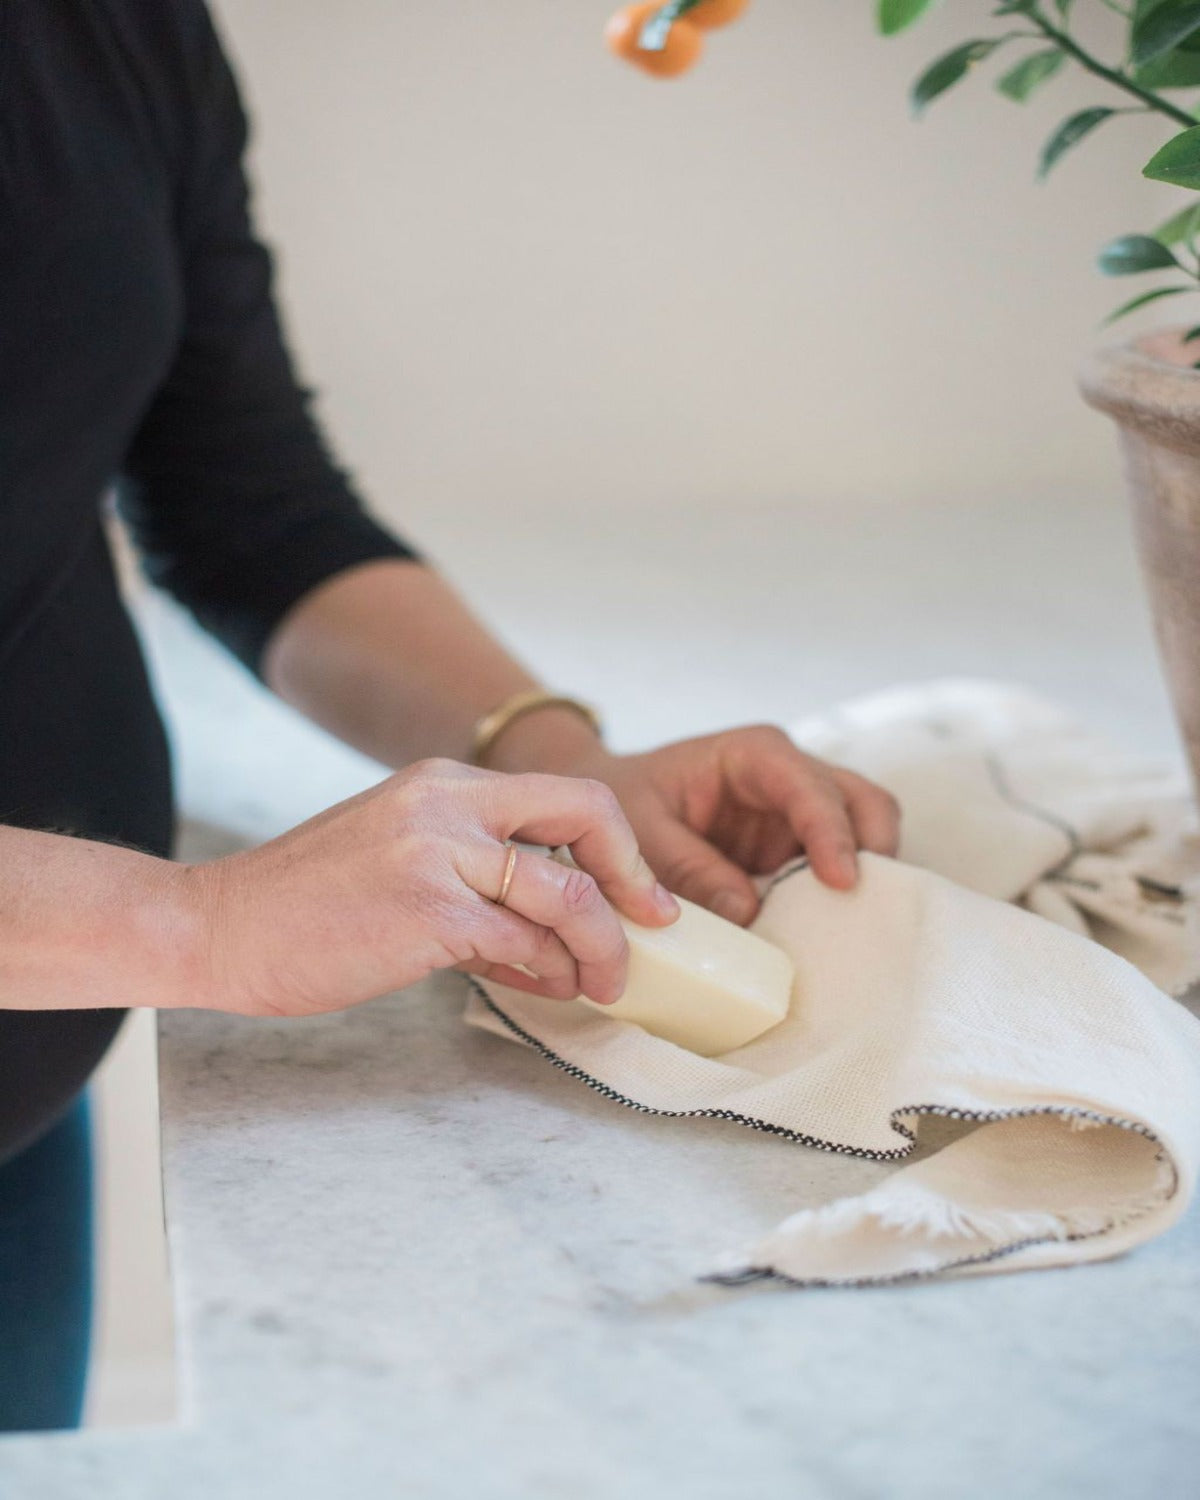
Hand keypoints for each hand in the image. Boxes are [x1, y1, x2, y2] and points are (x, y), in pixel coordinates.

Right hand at [184, 758, 678, 1016]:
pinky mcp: (425, 909)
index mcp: (442, 781)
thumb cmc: (307, 906)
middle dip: (635, 878)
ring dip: (600, 946)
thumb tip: (552, 938)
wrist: (219, 927)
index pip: (564, 794)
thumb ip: (476, 879)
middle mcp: (446, 800)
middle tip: (652, 928)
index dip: (619, 845)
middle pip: (585, 815)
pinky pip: (521, 940)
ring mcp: (436, 850)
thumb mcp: (398, 857)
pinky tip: (549, 988)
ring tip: (602, 982)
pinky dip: (550, 970)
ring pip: (565, 891)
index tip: (643, 895)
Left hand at [502, 721, 900, 926]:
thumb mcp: (640, 831)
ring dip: (867, 878)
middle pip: (862, 800)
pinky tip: (832, 935)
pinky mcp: (795, 853)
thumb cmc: (625, 803)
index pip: (807, 785)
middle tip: (866, 904)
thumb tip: (748, 913)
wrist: (607, 810)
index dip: (830, 830)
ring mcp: (799, 817)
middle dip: (874, 848)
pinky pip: (836, 872)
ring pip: (865, 834)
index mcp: (752, 755)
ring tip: (855, 926)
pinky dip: (840, 901)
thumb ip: (688, 868)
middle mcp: (789, 778)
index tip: (841, 880)